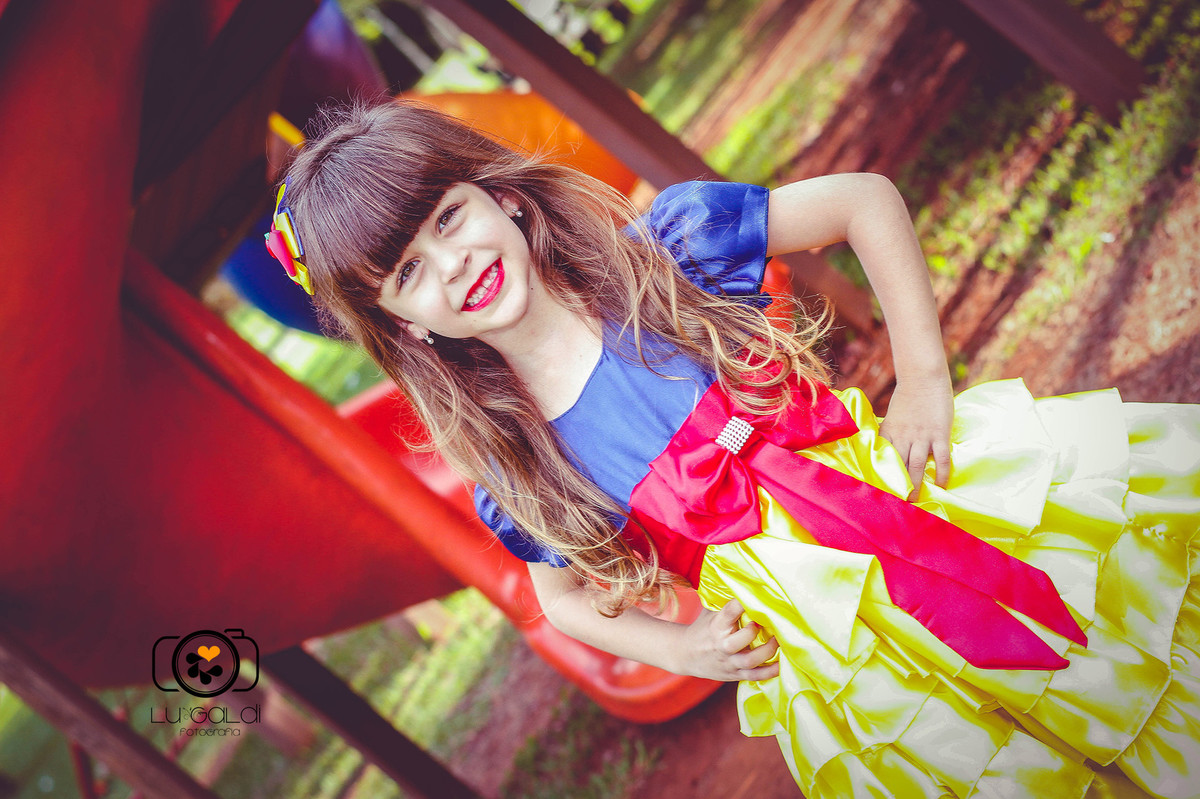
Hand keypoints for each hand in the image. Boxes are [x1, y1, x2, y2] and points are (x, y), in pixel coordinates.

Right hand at [678, 599, 779, 681]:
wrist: (684, 654)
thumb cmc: (703, 629)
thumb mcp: (709, 612)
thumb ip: (726, 603)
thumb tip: (746, 584)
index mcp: (716, 625)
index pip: (730, 611)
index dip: (743, 603)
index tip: (757, 595)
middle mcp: (722, 644)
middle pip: (739, 641)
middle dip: (754, 631)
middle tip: (766, 622)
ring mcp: (729, 661)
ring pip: (750, 660)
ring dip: (767, 650)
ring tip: (777, 640)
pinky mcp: (735, 674)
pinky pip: (755, 676)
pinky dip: (770, 671)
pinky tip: (781, 664)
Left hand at [879, 374, 952, 499]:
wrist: (922, 377)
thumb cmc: (908, 396)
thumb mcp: (892, 417)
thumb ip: (892, 435)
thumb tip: (889, 451)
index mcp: (888, 433)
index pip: (881, 460)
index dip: (881, 477)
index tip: (879, 493)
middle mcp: (902, 437)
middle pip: (898, 467)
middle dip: (897, 486)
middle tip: (897, 504)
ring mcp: (921, 436)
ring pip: (916, 466)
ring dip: (915, 485)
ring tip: (915, 500)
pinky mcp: (939, 434)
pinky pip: (940, 457)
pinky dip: (941, 473)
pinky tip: (942, 485)